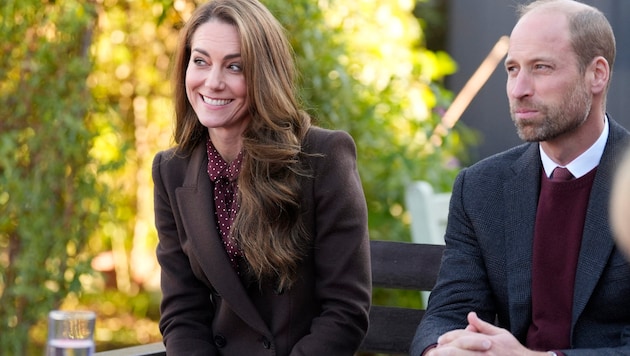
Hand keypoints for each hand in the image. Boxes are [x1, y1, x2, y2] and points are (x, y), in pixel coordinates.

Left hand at [427, 312, 547, 355]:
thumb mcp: (501, 334)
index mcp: (487, 341)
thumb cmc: (514, 351)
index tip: (440, 341)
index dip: (449, 337)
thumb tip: (470, 315)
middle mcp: (485, 352)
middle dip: (445, 350)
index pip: (463, 336)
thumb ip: (483, 326)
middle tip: (434, 352)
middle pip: (460, 349)